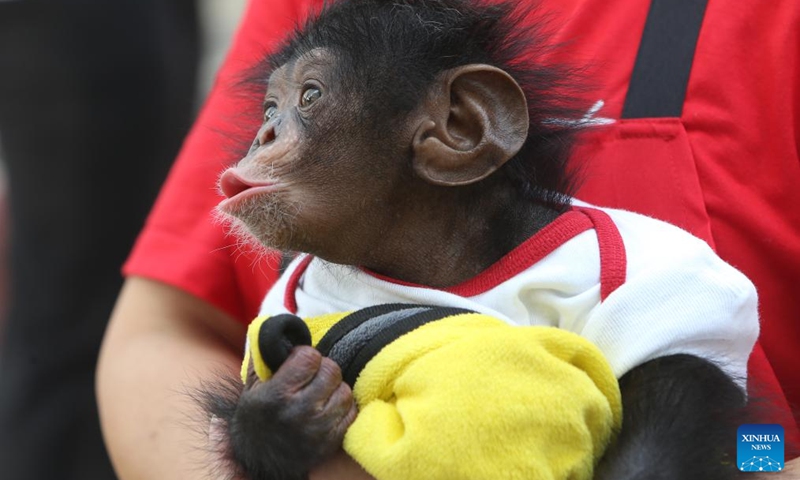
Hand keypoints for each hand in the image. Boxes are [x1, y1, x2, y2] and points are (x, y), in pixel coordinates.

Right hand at [230, 346, 357, 477]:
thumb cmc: (258, 417)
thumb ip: (264, 357)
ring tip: (320, 393)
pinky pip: (351, 412)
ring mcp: (317, 429)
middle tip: (312, 377)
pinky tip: (328, 408)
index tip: (300, 362)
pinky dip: (342, 407)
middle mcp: (298, 412)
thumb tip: (272, 325)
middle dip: (322, 369)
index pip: (310, 357)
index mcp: (277, 395)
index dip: (306, 356)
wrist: (259, 460)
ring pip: (344, 391)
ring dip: (334, 388)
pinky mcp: (331, 442)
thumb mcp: (253, 386)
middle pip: (331, 371)